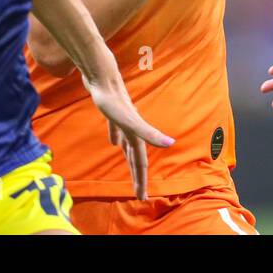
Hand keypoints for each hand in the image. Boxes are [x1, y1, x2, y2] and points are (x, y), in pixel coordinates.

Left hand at [84, 70, 174, 199]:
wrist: (101, 75)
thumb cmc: (112, 99)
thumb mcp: (128, 120)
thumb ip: (148, 132)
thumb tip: (171, 144)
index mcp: (135, 134)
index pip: (140, 162)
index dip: (141, 179)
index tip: (142, 197)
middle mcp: (131, 128)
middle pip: (136, 156)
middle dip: (137, 174)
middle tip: (138, 193)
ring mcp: (122, 120)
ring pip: (127, 144)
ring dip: (129, 157)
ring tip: (130, 168)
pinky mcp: (111, 111)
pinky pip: (116, 130)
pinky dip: (116, 138)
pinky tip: (113, 141)